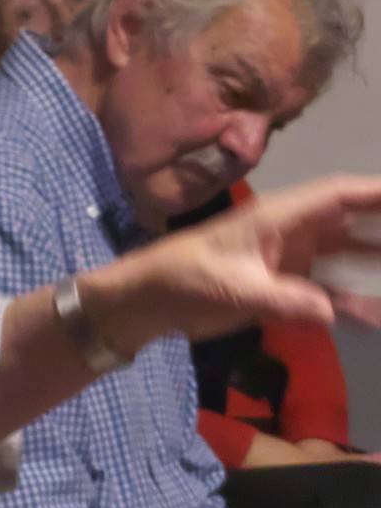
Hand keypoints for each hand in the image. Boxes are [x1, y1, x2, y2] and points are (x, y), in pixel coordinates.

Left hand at [81, 176, 380, 356]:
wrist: (149, 300)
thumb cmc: (184, 279)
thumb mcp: (232, 289)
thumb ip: (282, 300)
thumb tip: (329, 313)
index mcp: (278, 217)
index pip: (336, 195)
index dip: (375, 191)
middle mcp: (290, 233)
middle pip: (350, 222)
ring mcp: (287, 260)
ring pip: (345, 256)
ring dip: (376, 263)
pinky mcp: (280, 287)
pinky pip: (328, 291)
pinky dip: (354, 301)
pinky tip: (377, 315)